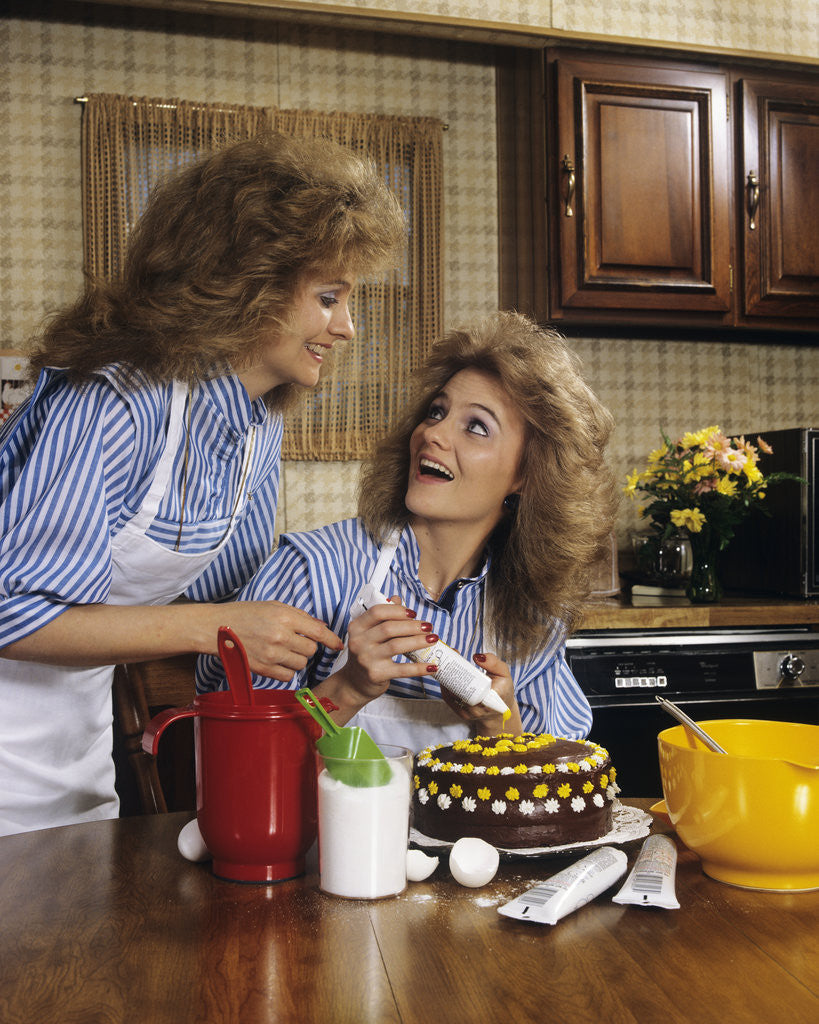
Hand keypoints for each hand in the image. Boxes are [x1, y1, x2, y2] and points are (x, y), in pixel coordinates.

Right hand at [212, 600, 343, 682]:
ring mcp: (271, 654)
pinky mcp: (262, 669)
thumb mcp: (273, 606)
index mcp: (285, 617)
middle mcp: (280, 636)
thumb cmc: (244, 613)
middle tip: (295, 642)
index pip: (319, 632)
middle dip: (308, 648)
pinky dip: (286, 671)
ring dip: (297, 659)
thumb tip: (322, 627)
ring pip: (301, 664)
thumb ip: (299, 616)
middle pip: (311, 651)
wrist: (215, 627)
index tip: (339, 646)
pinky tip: (277, 661)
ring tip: (283, 651)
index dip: (332, 641)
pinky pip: (287, 676)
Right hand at [315, 598, 432, 717]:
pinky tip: (432, 666)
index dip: (397, 610)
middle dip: (412, 626)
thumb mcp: (368, 634)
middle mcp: (359, 642)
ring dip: (418, 641)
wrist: (354, 683)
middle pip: (389, 628)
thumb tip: (397, 599)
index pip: (377, 612)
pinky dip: (420, 668)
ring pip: (397, 646)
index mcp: (357, 627)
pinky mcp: (376, 675)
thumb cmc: (366, 654)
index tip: (413, 613)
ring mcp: (367, 659)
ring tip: (433, 639)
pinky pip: (402, 669)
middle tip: (428, 626)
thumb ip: (382, 616)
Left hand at [439, 651, 523, 735]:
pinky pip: (449, 700)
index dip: (461, 671)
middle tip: (450, 657)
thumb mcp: (504, 674)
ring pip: (451, 694)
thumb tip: (477, 657)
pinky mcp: (462, 714)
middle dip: (450, 672)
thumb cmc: (502, 690)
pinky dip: (445, 687)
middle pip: (458, 689)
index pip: (473, 687)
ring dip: (446, 678)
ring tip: (445, 663)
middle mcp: (479, 709)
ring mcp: (469, 713)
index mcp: (492, 698)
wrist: (499, 710)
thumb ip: (494, 663)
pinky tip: (445, 677)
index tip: (457, 656)